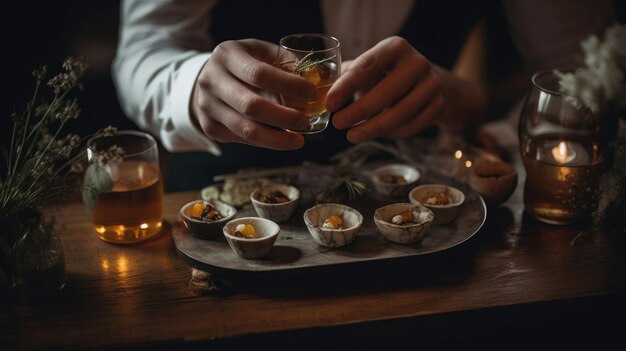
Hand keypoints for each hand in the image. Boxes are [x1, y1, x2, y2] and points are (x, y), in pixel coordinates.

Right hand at [191, 39, 317, 149]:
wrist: (209, 78)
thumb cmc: (244, 63)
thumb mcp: (260, 51)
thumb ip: (284, 60)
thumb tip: (317, 76)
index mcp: (226, 55)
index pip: (259, 74)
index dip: (289, 85)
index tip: (312, 92)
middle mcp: (211, 80)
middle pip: (252, 106)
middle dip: (284, 117)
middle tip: (305, 122)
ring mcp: (207, 105)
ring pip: (246, 129)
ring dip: (277, 139)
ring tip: (298, 139)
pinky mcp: (209, 127)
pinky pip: (242, 139)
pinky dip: (265, 142)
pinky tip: (280, 139)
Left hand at [327, 36, 444, 142]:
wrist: (428, 82)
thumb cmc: (386, 75)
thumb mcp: (368, 68)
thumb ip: (345, 76)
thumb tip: (318, 93)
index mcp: (395, 47)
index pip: (367, 66)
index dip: (346, 86)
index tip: (329, 104)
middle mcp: (417, 62)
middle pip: (386, 92)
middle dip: (358, 111)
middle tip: (338, 124)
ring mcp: (431, 84)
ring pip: (400, 113)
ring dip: (372, 128)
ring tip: (351, 136)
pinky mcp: (438, 105)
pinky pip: (411, 125)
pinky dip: (390, 134)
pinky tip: (374, 134)